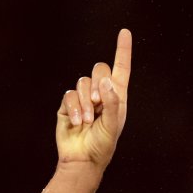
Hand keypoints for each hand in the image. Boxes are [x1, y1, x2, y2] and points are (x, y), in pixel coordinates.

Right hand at [55, 28, 131, 168]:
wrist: (83, 160)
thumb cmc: (103, 145)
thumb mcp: (113, 125)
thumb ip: (112, 102)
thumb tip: (106, 81)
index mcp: (118, 97)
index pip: (121, 69)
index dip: (123, 50)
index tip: (125, 32)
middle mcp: (101, 94)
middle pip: (99, 69)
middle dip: (98, 84)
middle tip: (98, 104)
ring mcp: (83, 98)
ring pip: (82, 82)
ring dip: (85, 102)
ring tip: (89, 121)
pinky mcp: (68, 105)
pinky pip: (69, 95)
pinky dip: (74, 108)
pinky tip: (79, 123)